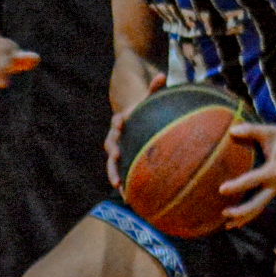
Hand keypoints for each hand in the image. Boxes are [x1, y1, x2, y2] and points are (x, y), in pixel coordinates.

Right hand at [104, 72, 164, 188]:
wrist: (133, 115)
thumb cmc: (145, 107)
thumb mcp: (149, 97)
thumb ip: (155, 88)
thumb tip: (164, 75)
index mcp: (121, 121)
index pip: (117, 122)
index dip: (118, 123)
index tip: (121, 124)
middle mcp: (116, 137)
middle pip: (111, 147)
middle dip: (113, 156)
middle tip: (117, 161)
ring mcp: (119, 150)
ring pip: (113, 164)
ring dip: (116, 176)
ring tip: (121, 190)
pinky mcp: (124, 161)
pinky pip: (124, 173)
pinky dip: (128, 185)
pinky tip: (136, 201)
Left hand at [217, 122, 275, 227]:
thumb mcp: (267, 131)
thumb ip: (250, 130)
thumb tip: (232, 130)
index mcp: (272, 170)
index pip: (252, 180)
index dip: (237, 186)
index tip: (221, 190)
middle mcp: (274, 184)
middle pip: (257, 203)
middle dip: (241, 211)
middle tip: (224, 213)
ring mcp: (274, 190)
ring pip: (258, 209)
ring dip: (243, 218)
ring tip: (226, 225)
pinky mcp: (272, 191)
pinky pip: (259, 206)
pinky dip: (248, 215)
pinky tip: (234, 222)